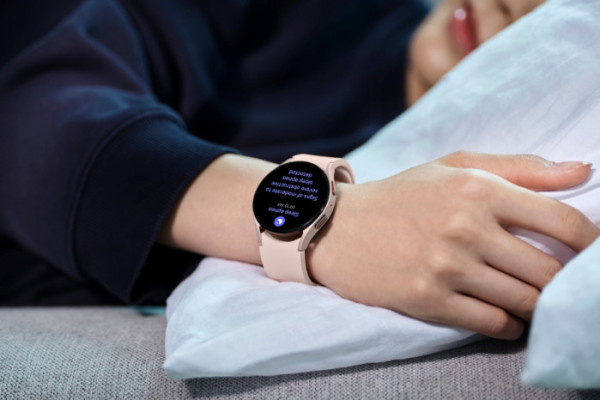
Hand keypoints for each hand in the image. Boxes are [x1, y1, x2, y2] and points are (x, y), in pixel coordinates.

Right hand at [308, 152, 597, 338]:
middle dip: (560, 279)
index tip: (589, 252)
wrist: (337, 227)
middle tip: (551, 277)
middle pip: (549, 270)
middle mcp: (465, 228)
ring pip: (525, 300)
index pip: (563, 221)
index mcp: (477, 189)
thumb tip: (585, 170)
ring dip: (534, 302)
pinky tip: (501, 310)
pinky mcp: (428, 300)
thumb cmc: (401, 194)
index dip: (590, 242)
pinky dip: (508, 323)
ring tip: (525, 294)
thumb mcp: (453, 167)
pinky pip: (494, 323)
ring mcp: (446, 267)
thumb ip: (520, 168)